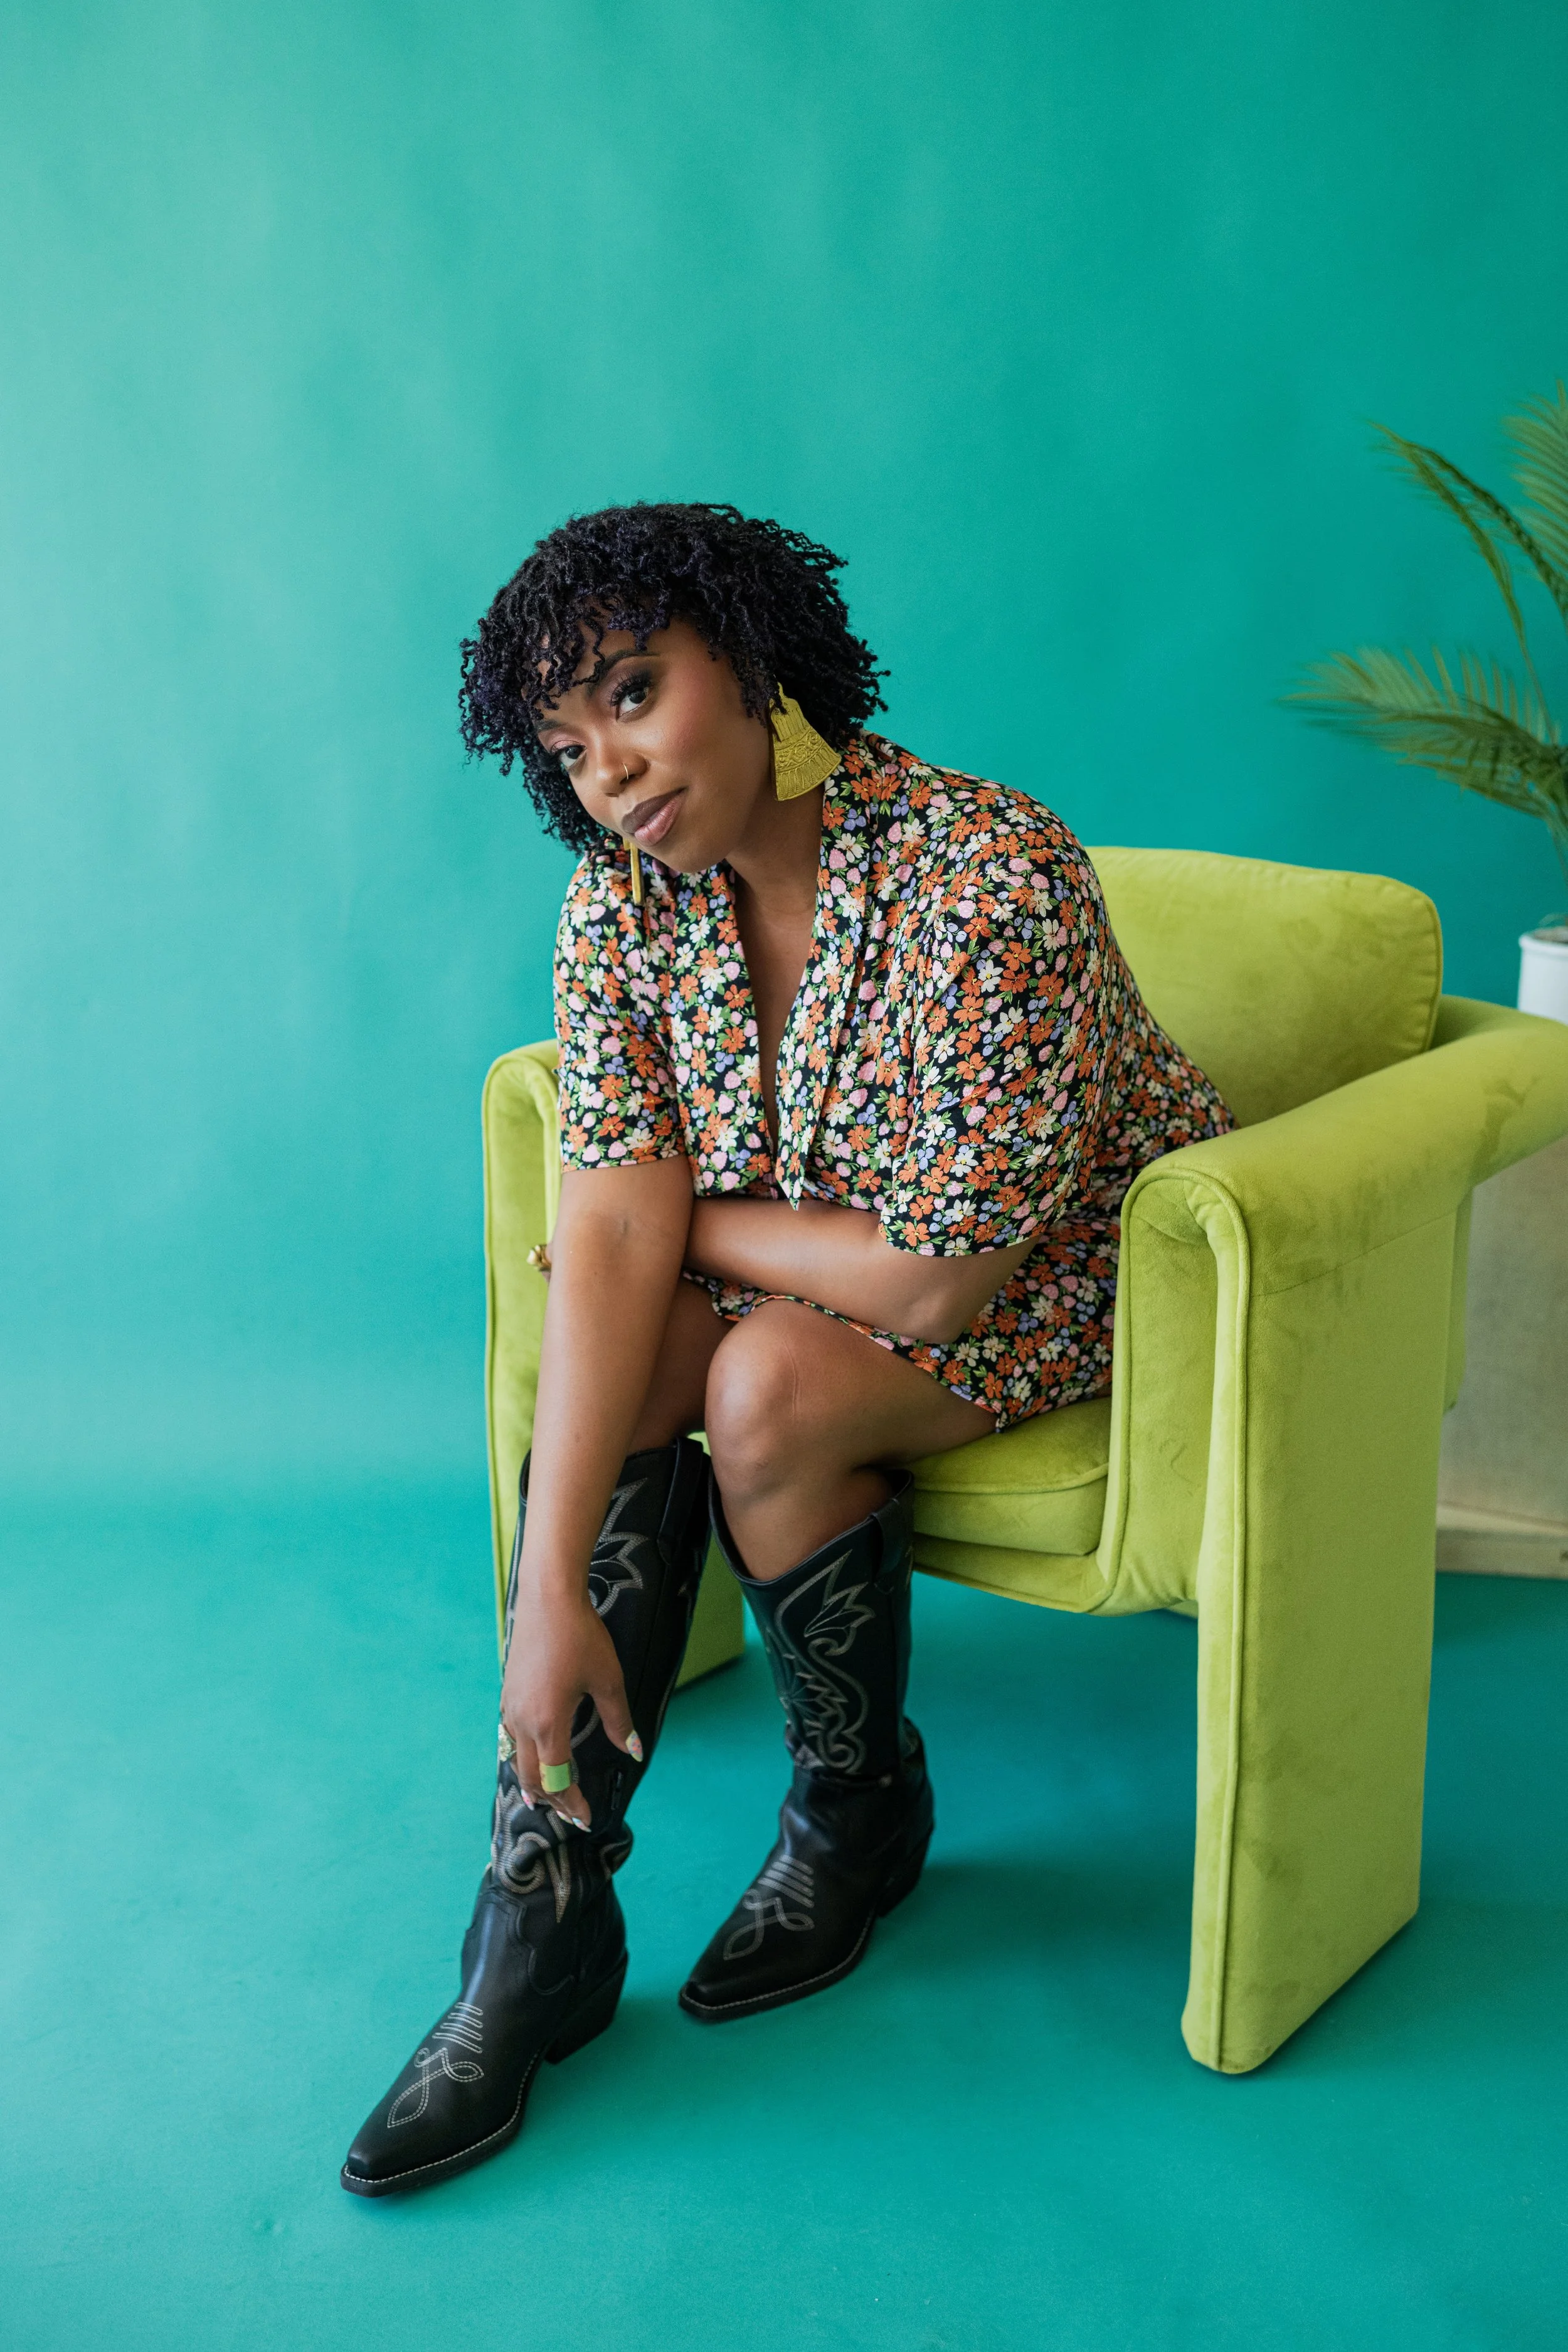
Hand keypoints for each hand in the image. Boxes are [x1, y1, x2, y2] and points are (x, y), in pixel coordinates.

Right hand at [499, 1582, 640, 1830]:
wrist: (548, 1598)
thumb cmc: (581, 1637)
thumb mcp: (608, 1680)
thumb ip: (619, 1721)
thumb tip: (634, 1751)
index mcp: (548, 1725)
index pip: (559, 1779)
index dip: (572, 1803)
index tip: (586, 1817)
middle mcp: (522, 1722)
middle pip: (532, 1777)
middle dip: (552, 1800)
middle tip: (569, 1815)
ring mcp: (510, 1707)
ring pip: (516, 1757)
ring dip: (535, 1780)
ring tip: (549, 1795)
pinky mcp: (508, 1693)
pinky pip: (511, 1736)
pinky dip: (524, 1755)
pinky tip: (535, 1753)